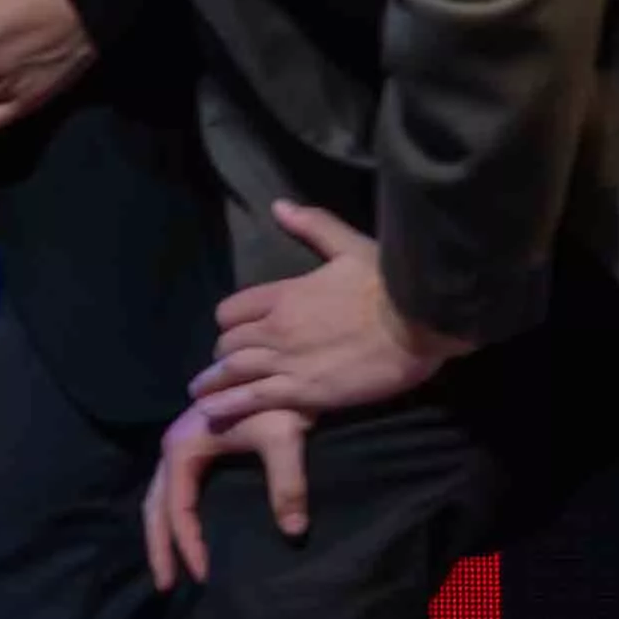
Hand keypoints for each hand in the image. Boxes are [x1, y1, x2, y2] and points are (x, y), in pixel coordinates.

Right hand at [143, 398, 313, 589]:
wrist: (279, 364)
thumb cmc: (278, 398)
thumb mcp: (283, 439)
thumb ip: (287, 485)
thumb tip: (295, 531)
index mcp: (183, 446)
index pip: (178, 506)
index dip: (188, 542)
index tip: (205, 575)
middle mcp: (173, 447)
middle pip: (155, 506)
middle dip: (159, 546)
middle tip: (167, 586)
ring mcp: (181, 448)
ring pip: (159, 498)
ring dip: (161, 533)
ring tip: (170, 569)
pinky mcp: (193, 448)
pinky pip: (173, 490)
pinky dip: (173, 517)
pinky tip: (186, 536)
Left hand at [187, 204, 463, 430]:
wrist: (420, 322)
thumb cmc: (390, 284)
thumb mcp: (349, 245)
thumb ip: (313, 226)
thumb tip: (279, 206)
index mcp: (284, 294)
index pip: (233, 309)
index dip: (230, 322)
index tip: (234, 331)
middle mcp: (276, 327)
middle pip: (229, 343)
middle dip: (224, 353)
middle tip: (223, 366)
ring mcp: (287, 360)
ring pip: (233, 371)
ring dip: (213, 382)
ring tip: (199, 394)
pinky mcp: (304, 391)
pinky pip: (254, 398)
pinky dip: (228, 404)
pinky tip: (211, 412)